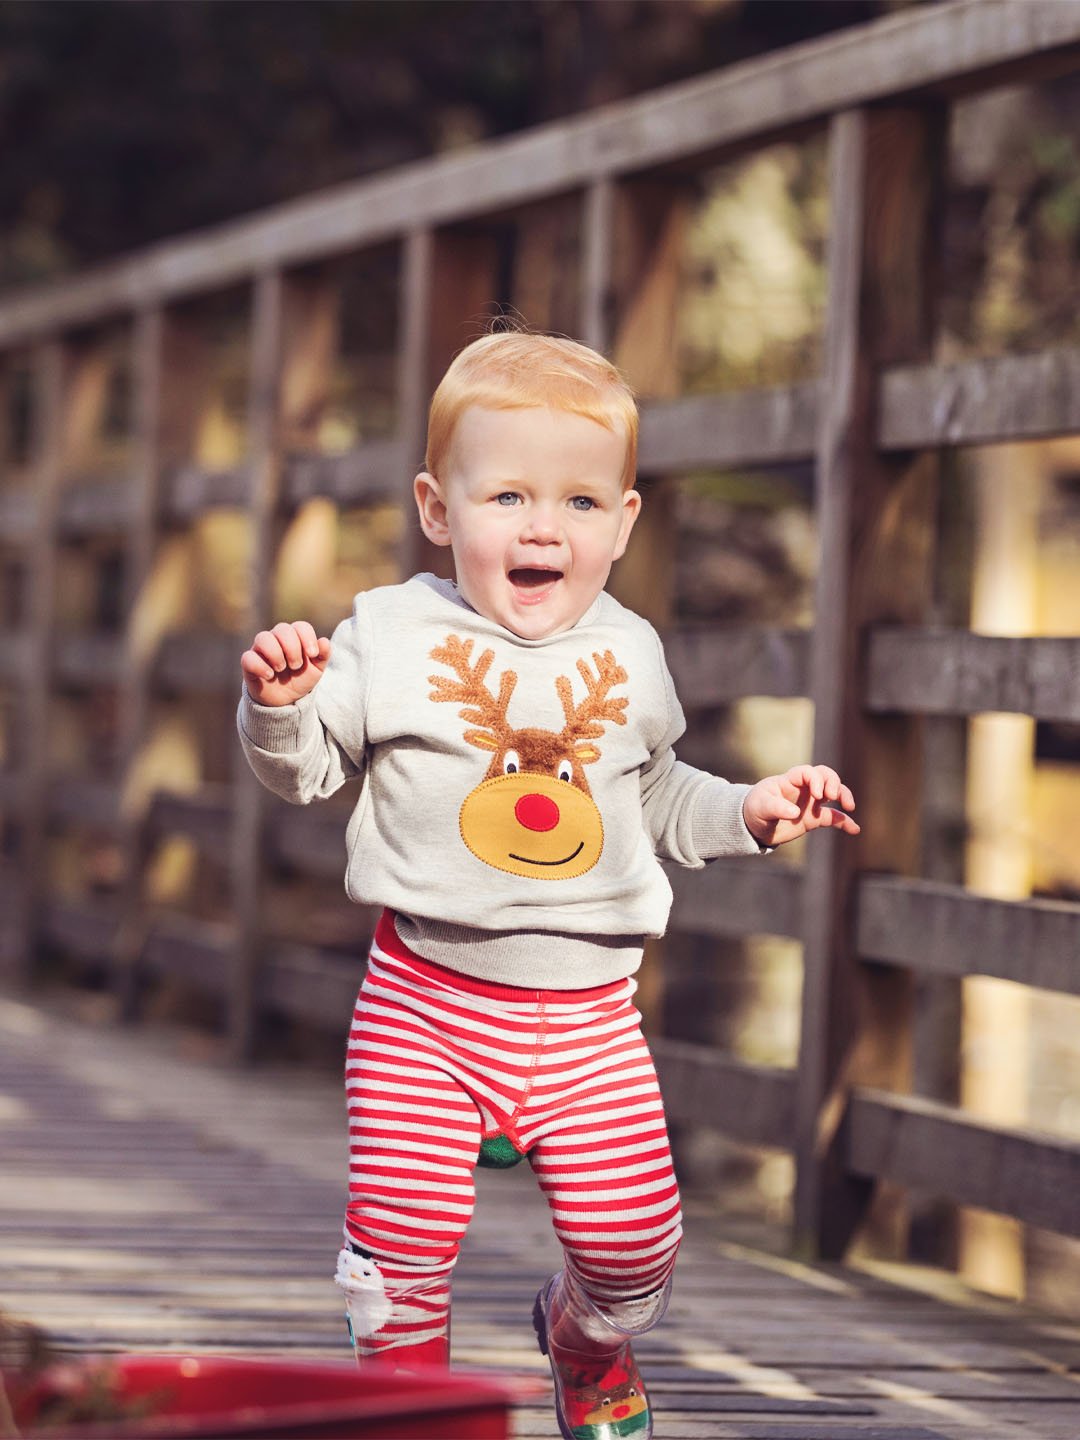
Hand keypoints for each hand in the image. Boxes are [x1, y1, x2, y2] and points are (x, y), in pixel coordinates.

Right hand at [241, 621, 330, 706]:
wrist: (285, 700)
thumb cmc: (300, 679)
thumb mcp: (316, 670)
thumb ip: (322, 655)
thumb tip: (324, 641)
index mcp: (294, 637)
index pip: (300, 626)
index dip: (308, 638)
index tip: (312, 654)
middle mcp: (276, 638)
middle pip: (282, 629)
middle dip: (292, 648)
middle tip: (296, 665)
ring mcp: (260, 649)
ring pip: (263, 638)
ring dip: (276, 654)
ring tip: (281, 669)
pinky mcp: (249, 663)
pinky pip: (248, 657)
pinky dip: (260, 666)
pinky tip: (270, 675)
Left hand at [742, 764, 859, 847]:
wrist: (754, 825)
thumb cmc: (755, 809)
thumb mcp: (761, 807)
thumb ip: (776, 808)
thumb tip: (795, 813)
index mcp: (790, 781)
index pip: (808, 772)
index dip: (817, 780)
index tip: (819, 795)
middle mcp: (804, 789)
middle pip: (826, 776)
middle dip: (833, 783)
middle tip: (832, 796)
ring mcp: (811, 803)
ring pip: (834, 793)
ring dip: (843, 796)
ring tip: (848, 807)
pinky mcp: (814, 818)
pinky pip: (834, 818)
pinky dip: (845, 822)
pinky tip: (855, 829)